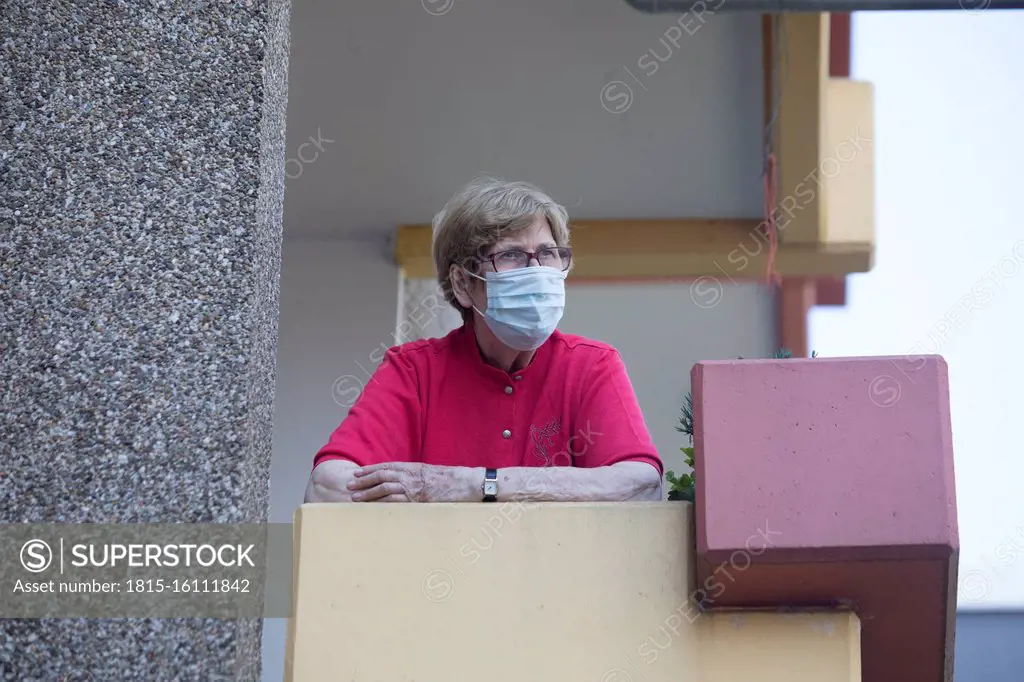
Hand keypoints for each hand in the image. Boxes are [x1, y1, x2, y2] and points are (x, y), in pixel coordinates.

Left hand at [347, 463, 479, 501]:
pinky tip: (372, 507)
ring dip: (368, 492)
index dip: (370, 469)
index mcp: (413, 467)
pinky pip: (396, 501)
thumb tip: (406, 481)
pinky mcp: (418, 500)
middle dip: (363, 480)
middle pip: (381, 475)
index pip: (387, 466)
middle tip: (349, 484)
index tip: (358, 472)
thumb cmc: (453, 479)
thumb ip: (417, 476)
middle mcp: (411, 475)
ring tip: (355, 497)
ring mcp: (413, 488)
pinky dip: (382, 503)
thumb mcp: (432, 473)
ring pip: (384, 488)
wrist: (467, 483)